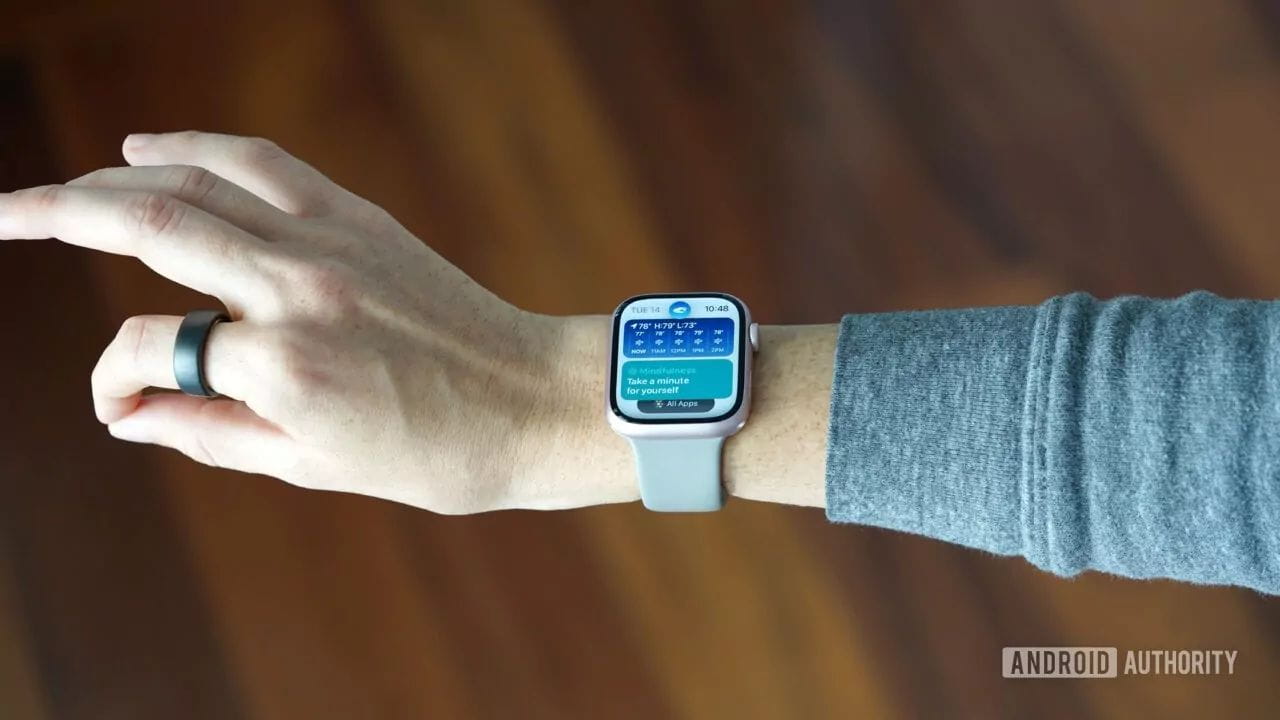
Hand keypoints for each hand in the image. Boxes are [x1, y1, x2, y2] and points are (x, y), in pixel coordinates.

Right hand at [0, 131, 634, 512]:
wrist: (528, 402)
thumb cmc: (430, 453)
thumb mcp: (310, 465)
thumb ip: (207, 431)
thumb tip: (125, 410)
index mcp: (284, 366)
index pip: (151, 350)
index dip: (116, 377)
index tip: (122, 402)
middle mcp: (296, 289)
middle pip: (147, 225)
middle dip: (55, 213)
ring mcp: (330, 242)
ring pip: (197, 181)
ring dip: (115, 176)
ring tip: (61, 190)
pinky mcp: (359, 218)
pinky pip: (262, 162)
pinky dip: (200, 148)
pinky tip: (153, 148)